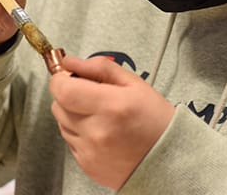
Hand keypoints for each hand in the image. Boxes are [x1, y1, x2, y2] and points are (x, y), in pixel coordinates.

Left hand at [49, 56, 174, 189]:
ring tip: (99, 115)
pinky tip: (100, 131)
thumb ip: (99, 68)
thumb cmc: (155, 119)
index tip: (68, 75)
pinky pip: (70, 141)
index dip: (60, 79)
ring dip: (73, 114)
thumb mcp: (134, 84)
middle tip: (89, 93)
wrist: (167, 158)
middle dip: (68, 94)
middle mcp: (97, 131)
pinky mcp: (86, 165)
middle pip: (59, 105)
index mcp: (110, 106)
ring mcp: (90, 151)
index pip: (63, 90)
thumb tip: (70, 62)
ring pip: (62, 123)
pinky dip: (79, 133)